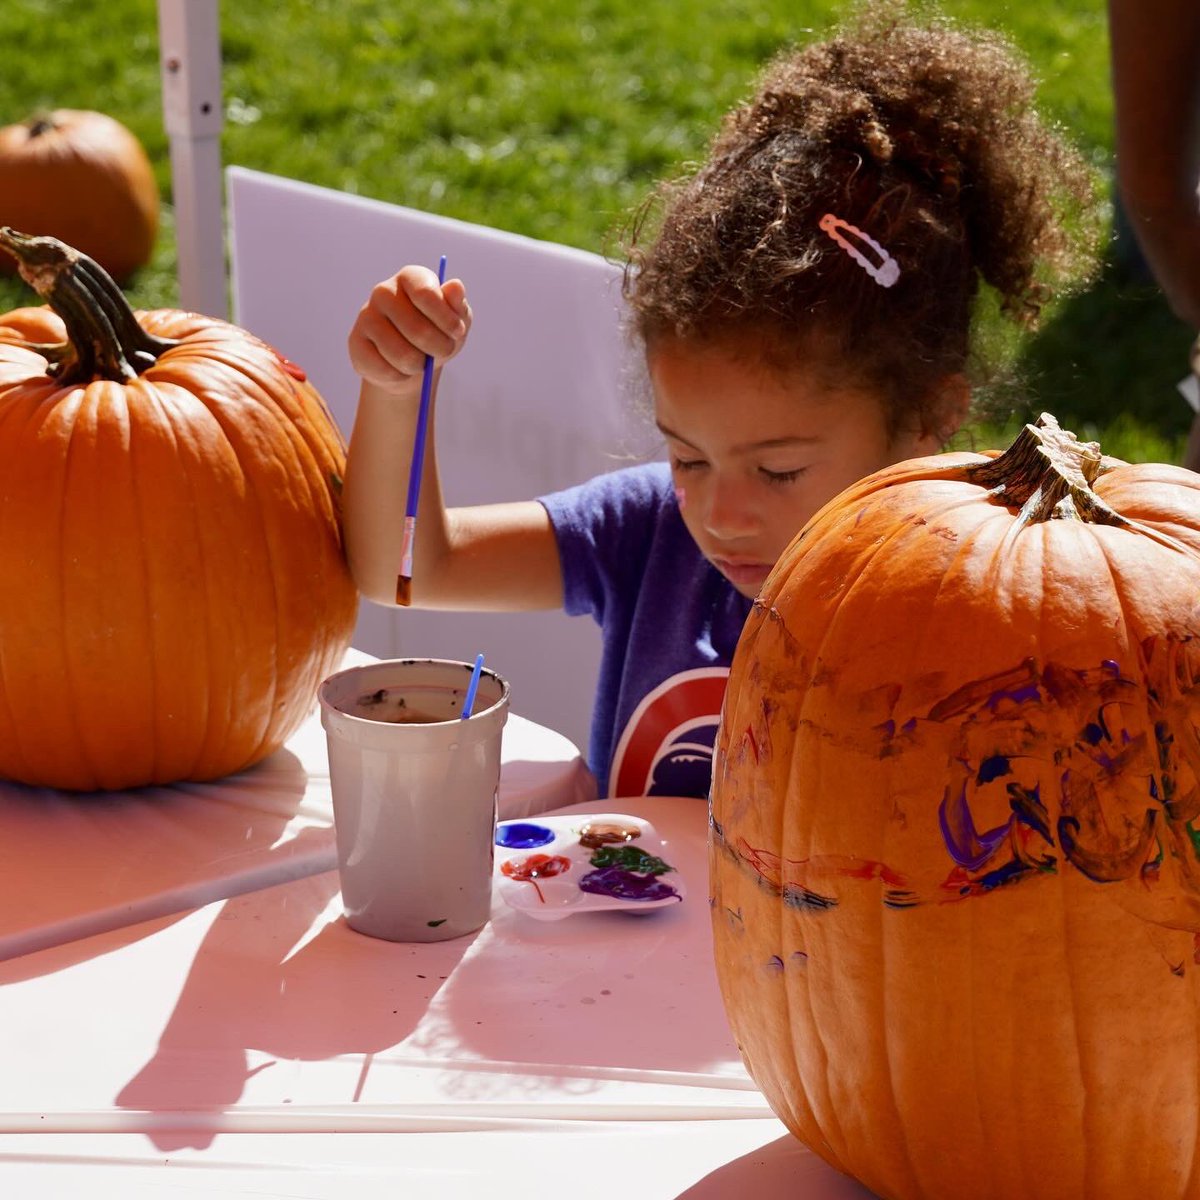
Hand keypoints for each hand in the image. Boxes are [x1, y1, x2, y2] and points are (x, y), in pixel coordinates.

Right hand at [347, 264, 470, 392]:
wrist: (412, 364)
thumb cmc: (438, 335)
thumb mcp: (456, 321)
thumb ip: (457, 305)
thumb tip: (456, 286)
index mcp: (410, 278)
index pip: (426, 293)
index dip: (446, 319)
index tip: (457, 332)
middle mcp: (384, 291)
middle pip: (417, 329)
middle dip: (439, 348)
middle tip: (442, 351)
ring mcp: (366, 315)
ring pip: (402, 354)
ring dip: (420, 366)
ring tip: (420, 361)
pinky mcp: (356, 342)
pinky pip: (385, 370)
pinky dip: (400, 377)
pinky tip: (400, 368)